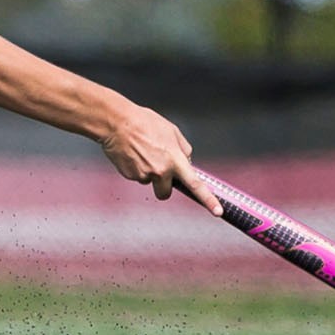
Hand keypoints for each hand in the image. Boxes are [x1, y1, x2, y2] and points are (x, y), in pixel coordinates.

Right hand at [98, 104, 221, 214]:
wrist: (116, 123)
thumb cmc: (144, 123)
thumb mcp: (172, 131)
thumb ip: (183, 149)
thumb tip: (187, 162)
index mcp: (175, 160)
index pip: (196, 184)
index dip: (209, 200)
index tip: (218, 212)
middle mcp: (161, 171)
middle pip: (165, 193)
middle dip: (163, 185)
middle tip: (157, 169)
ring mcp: (144, 175)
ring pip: (149, 182)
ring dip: (147, 173)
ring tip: (141, 153)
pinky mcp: (129, 175)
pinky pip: (137, 176)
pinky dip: (136, 168)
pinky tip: (132, 154)